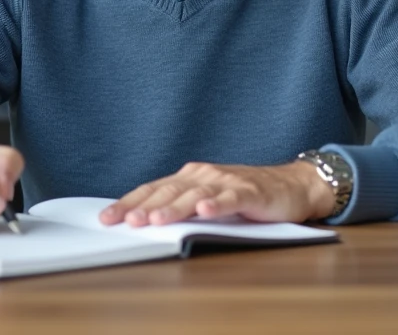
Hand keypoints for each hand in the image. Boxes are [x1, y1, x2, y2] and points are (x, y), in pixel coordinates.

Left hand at [99, 161, 335, 227]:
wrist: (291, 186)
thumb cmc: (244, 195)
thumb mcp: (206, 200)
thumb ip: (180, 208)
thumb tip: (142, 222)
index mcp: (188, 177)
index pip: (152, 189)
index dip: (128, 202)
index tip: (106, 218)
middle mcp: (203, 175)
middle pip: (168, 190)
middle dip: (144, 206)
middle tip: (126, 221)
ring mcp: (227, 181)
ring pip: (195, 194)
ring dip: (174, 207)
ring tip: (155, 219)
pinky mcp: (251, 191)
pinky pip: (231, 197)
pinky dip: (217, 204)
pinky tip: (205, 210)